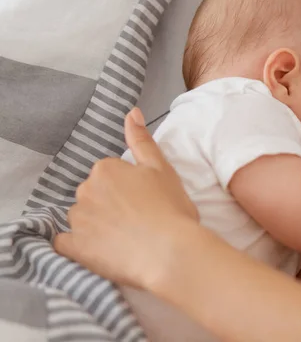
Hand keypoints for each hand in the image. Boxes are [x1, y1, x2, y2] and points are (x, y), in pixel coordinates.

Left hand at [54, 108, 198, 288]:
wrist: (170, 252)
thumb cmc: (171, 208)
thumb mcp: (162, 168)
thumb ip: (142, 140)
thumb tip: (131, 111)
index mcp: (105, 169)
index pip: (110, 175)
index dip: (129, 189)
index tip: (145, 202)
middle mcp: (85, 190)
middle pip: (94, 195)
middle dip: (110, 205)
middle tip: (138, 221)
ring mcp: (77, 220)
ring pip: (82, 218)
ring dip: (96, 225)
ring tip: (124, 240)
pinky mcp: (73, 247)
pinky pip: (65, 243)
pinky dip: (78, 246)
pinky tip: (100, 250)